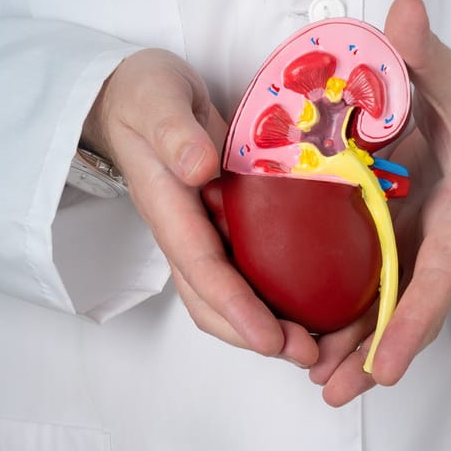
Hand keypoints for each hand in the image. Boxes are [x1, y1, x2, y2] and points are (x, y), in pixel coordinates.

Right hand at [83, 48, 317, 366]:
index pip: (202, 268)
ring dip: (266, 326)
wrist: (136, 94)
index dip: (237, 308)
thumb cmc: (145, 94)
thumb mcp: (158, 98)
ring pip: (228, 295)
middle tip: (308, 355)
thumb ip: (175, 132)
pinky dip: (273, 297)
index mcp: (168, 206)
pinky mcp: (221, 226)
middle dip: (256, 335)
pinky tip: (311, 304)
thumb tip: (199, 169)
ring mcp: (202, 232)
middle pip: (213, 301)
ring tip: (315, 345)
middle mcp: (184, 231)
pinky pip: (245, 272)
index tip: (270, 340)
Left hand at [309, 0, 450, 405]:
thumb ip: (426, 52)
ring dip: (355, 349)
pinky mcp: (392, 244)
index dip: (411, 321)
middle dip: (374, 354)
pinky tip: (309, 340)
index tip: (388, 367)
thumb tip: (404, 14)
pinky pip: (369, 288)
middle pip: (408, 308)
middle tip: (334, 392)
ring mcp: (413, 247)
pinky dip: (345, 317)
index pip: (438, 272)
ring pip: (386, 308)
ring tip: (317, 385)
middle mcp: (438, 240)